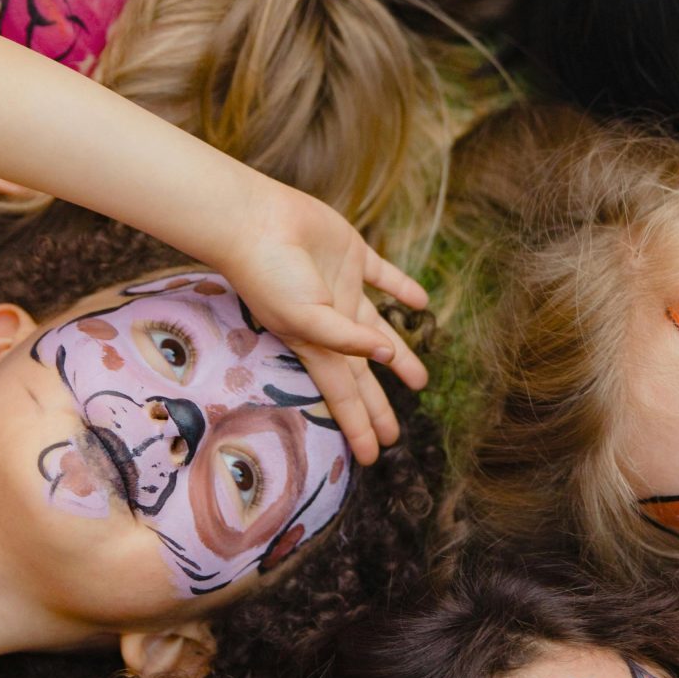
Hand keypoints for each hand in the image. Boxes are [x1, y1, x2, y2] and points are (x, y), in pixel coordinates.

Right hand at [214, 182, 429, 463]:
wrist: (256, 220)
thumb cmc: (270, 274)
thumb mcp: (305, 317)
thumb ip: (346, 339)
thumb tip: (386, 355)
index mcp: (316, 344)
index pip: (344, 395)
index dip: (359, 426)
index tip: (372, 457)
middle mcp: (332, 322)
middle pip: (362, 374)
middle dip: (377, 407)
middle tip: (395, 437)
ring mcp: (343, 290)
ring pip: (380, 330)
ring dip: (401, 355)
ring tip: (420, 381)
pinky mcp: (352, 255)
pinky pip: (385, 277)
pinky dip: (404, 290)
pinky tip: (422, 304)